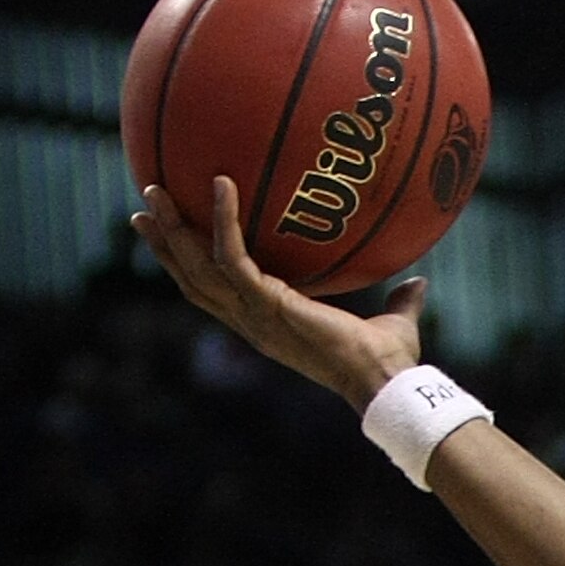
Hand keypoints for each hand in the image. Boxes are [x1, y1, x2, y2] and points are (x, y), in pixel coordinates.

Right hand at [130, 176, 422, 411]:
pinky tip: (222, 184)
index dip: (192, 267)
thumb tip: (420, 281)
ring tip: (153, 191)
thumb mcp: (393, 323)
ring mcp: (254, 315)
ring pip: (197, 269)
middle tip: (144, 209)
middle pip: (192, 281)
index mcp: (267, 325)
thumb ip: (400, 300)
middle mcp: (251, 322)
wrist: (384, 381)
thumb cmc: (389, 363)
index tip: (174, 238)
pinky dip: (224, 220)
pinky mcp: (266, 304)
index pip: (217, 295)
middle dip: (166, 245)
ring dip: (173, 230)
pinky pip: (233, 257)